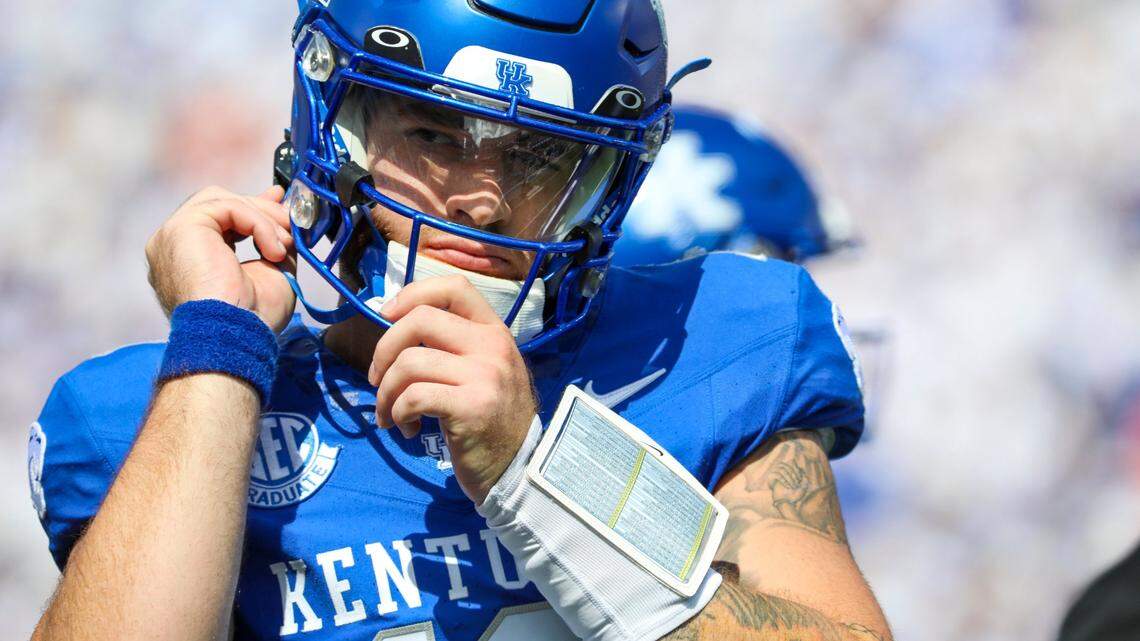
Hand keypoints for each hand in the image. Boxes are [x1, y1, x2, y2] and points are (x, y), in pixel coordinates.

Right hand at [145, 185, 296, 332]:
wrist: (232, 337)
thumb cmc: (251, 319)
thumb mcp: (271, 273)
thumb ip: (272, 245)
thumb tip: (285, 225)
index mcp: (189, 259)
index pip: (218, 219)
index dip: (251, 208)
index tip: (280, 203)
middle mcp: (175, 246)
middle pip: (218, 204)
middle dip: (259, 207)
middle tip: (289, 220)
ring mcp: (173, 236)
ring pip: (224, 202)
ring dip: (263, 217)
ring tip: (286, 242)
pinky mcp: (181, 228)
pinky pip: (228, 208)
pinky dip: (258, 223)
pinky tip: (273, 250)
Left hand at [368, 275, 537, 503]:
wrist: (520, 465)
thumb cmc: (492, 417)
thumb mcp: (485, 369)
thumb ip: (453, 345)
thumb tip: (395, 326)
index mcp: (494, 331)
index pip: (453, 287)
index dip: (412, 294)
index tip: (387, 316)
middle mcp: (492, 346)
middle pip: (420, 320)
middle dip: (384, 349)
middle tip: (378, 378)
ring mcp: (484, 376)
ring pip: (409, 362)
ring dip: (386, 391)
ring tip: (390, 412)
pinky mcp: (470, 407)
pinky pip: (413, 396)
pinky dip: (397, 412)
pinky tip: (405, 428)